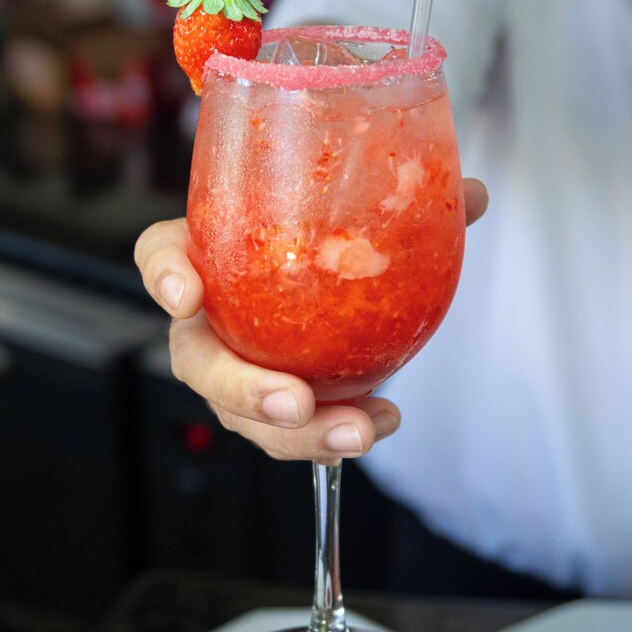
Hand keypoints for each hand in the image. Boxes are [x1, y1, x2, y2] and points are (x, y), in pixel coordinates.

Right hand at [135, 178, 487, 463]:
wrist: (338, 294)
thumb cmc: (327, 248)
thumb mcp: (362, 220)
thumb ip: (409, 205)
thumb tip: (470, 193)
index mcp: (214, 254)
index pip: (161, 253)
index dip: (163, 275)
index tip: (187, 295)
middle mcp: (213, 318)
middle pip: (195, 359)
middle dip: (239, 387)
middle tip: (293, 401)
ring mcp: (239, 368)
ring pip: (241, 413)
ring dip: (296, 435)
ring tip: (356, 431)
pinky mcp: (272, 405)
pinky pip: (289, 433)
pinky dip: (330, 437)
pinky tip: (379, 423)